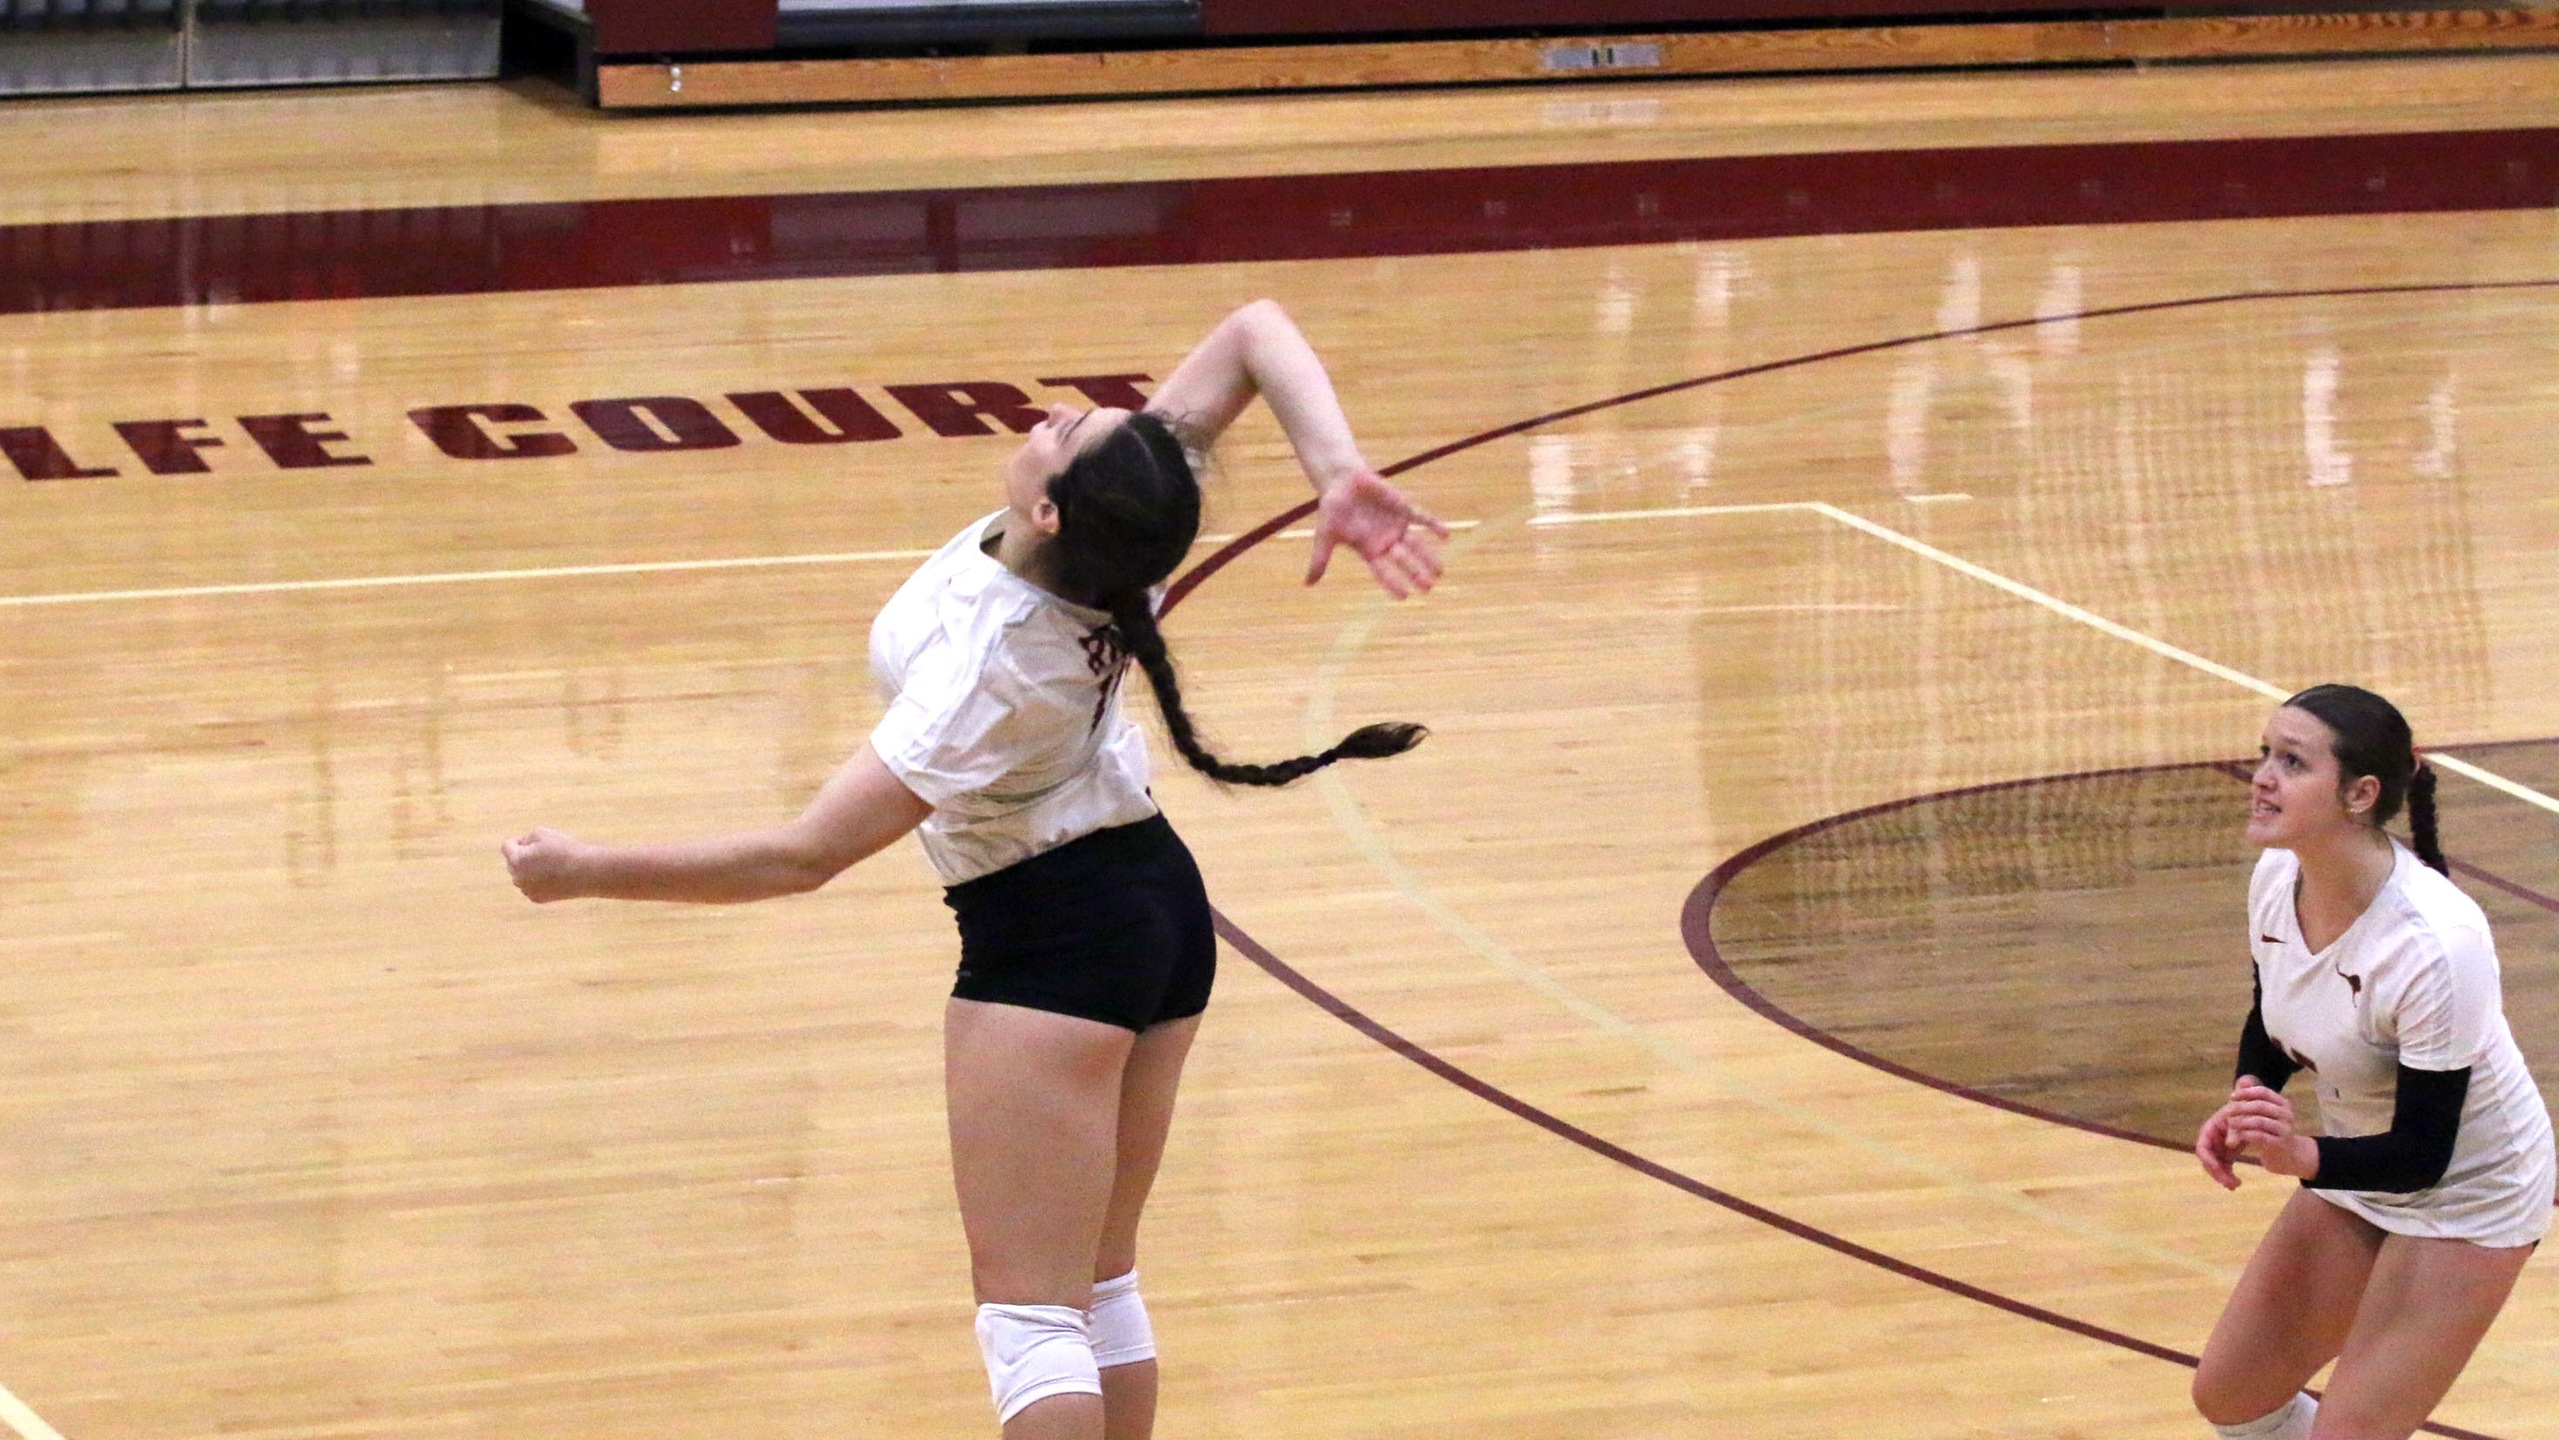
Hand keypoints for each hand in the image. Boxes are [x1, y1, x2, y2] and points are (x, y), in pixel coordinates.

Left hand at [503, 826, 589, 902]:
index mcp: (516, 860)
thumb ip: (526, 838)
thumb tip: (522, 848)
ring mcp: (526, 890)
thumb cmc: (564, 850)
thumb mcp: (542, 833)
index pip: (507, 846)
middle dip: (524, 856)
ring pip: (522, 876)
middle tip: (546, 853)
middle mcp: (517, 878)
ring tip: (551, 865)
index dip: (519, 840)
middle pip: (512, 862)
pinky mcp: (537, 899)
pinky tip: (554, 877)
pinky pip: (531, 887)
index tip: (536, 841)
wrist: (586, 873)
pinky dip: (538, 882)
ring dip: (530, 870)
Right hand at [1306, 470, 1450, 598]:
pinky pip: (1421, 518)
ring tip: (1440, 571)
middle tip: (1429, 588)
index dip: (1393, 583)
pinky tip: (1446, 535)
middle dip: (1416, 573)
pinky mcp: (1402, 508)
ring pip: (1415, 545)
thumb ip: (1320, 559)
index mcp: (1368, 550)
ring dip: (1428, 557)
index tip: (1404, 596)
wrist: (1341, 481)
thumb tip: (1307, 584)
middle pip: (1404, 561)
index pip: (1383, 571)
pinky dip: (1432, 526)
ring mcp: (1395, 525)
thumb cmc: (1332, 509)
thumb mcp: (1325, 535)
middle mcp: (1385, 541)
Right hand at [2195, 1092, 2248, 1190]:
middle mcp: (2210, 1142)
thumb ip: (2234, 1131)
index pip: (2202, 1149)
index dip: (2208, 1160)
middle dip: (2218, 1173)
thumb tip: (2230, 1144)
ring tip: (2236, 1185)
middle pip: (2208, 1161)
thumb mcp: (2239, 1119)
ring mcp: (2217, 1149)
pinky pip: (2224, 1168)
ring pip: (2215, 1167)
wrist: (2250, 1114)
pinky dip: (2229, 1176)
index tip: (2218, 1170)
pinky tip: (2237, 1183)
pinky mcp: (2225, 1155)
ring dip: (2223, 1177)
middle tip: (2231, 1184)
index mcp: (2208, 1131)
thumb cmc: (2242, 1113)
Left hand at [2224, 1080, 2320, 1178]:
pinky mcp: (2280, 1144)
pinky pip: (2260, 1136)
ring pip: (2259, 1121)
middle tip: (2227, 1111)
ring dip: (2241, 1121)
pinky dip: (2245, 1134)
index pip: (2263, 1092)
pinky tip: (2237, 1135)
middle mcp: (2287, 1114)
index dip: (2246, 1092)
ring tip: (2230, 1123)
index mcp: (2283, 1104)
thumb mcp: (2263, 1114)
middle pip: (2259, 1105)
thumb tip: (2242, 1080)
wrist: (2287, 1155)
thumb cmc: (2271, 1131)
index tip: (2232, 1097)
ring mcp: (2285, 1129)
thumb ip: (2253, 1099)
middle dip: (2240, 1107)